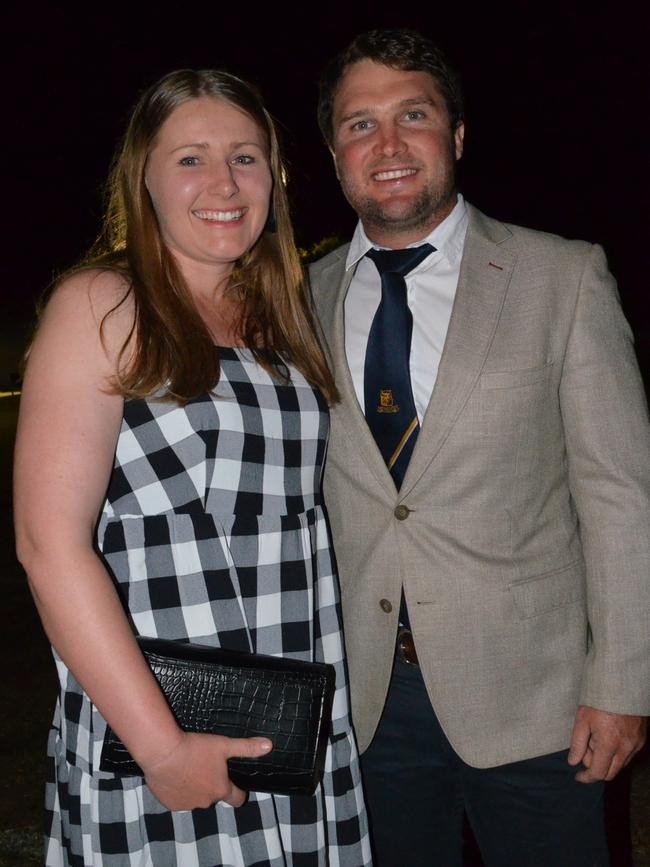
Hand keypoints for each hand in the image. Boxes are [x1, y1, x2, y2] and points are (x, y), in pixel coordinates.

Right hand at [142, 731, 272, 809]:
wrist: (163, 752)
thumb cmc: (195, 747)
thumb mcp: (223, 745)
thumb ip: (247, 748)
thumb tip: (269, 746)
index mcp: (221, 789)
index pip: (236, 799)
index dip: (238, 792)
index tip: (236, 785)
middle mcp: (206, 802)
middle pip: (214, 795)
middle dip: (212, 784)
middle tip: (205, 765)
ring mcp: (187, 805)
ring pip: (195, 797)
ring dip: (195, 787)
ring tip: (188, 768)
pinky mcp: (170, 805)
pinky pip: (179, 799)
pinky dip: (178, 790)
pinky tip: (175, 775)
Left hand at [568, 705, 646, 782]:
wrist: (621, 684)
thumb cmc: (598, 700)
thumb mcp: (582, 719)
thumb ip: (577, 744)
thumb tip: (573, 762)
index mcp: (609, 743)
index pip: (598, 772)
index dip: (586, 777)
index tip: (578, 776)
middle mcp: (625, 748)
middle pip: (610, 773)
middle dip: (596, 766)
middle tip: (587, 746)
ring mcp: (635, 744)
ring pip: (620, 765)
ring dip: (606, 759)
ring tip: (597, 736)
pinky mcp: (641, 739)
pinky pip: (628, 755)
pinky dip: (617, 753)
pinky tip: (608, 735)